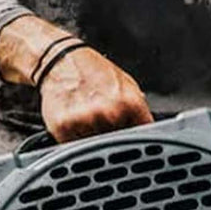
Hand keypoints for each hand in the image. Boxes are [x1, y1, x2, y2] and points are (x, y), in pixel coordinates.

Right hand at [38, 45, 153, 142]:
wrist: (62, 60)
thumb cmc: (94, 71)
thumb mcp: (127, 86)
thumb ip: (139, 112)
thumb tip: (148, 134)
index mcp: (130, 103)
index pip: (143, 138)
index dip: (139, 142)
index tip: (135, 143)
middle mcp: (110, 112)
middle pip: (119, 147)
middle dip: (115, 141)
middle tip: (105, 124)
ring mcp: (87, 120)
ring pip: (96, 150)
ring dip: (94, 142)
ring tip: (89, 120)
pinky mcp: (64, 127)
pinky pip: (75, 147)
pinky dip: (75, 140)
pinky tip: (76, 122)